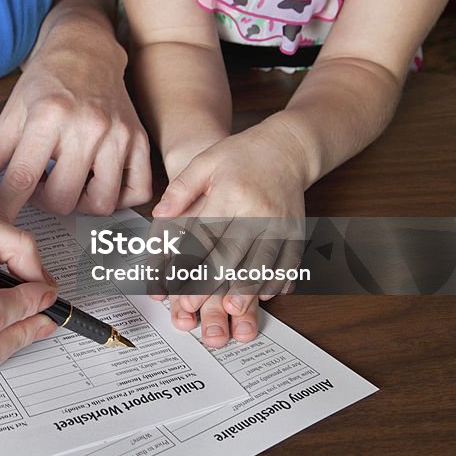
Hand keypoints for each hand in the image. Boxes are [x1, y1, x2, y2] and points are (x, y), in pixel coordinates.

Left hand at [0, 24, 151, 221]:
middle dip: (45, 201)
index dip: (6, 209)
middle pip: (63, 199)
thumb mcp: (12, 116)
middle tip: (40, 181)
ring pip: (101, 203)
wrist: (85, 50)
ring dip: (80, 203)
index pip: (22, 178)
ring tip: (68, 180)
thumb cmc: (46, 82)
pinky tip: (98, 182)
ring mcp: (118, 134)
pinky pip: (137, 191)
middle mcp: (87, 126)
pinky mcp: (140, 140)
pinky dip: (118, 198)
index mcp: (48, 117)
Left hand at [153, 121, 307, 346]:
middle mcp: (257, 210)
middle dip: (213, 281)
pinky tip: (267, 293)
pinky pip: (290, 258)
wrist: (288, 147)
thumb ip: (181, 188)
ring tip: (233, 307)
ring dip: (247, 286)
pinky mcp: (296, 230)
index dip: (189, 260)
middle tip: (196, 304)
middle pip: (233, 252)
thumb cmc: (242, 154)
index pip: (206, 233)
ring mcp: (280, 222)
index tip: (175, 281)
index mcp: (231, 193)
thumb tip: (159, 214)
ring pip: (262, 260)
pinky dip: (278, 278)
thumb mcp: (205, 161)